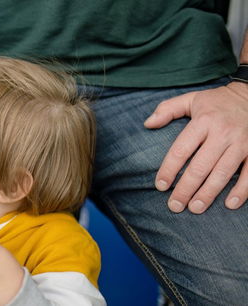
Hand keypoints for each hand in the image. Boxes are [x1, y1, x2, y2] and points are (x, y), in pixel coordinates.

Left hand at [145, 82, 247, 213]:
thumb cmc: (217, 102)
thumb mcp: (191, 99)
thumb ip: (167, 109)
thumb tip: (147, 124)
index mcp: (203, 121)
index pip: (181, 150)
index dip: (169, 170)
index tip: (160, 186)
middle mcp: (223, 133)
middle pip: (200, 166)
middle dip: (186, 189)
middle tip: (175, 206)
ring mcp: (243, 142)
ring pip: (223, 173)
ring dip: (208, 193)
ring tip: (195, 208)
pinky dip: (241, 190)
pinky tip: (229, 204)